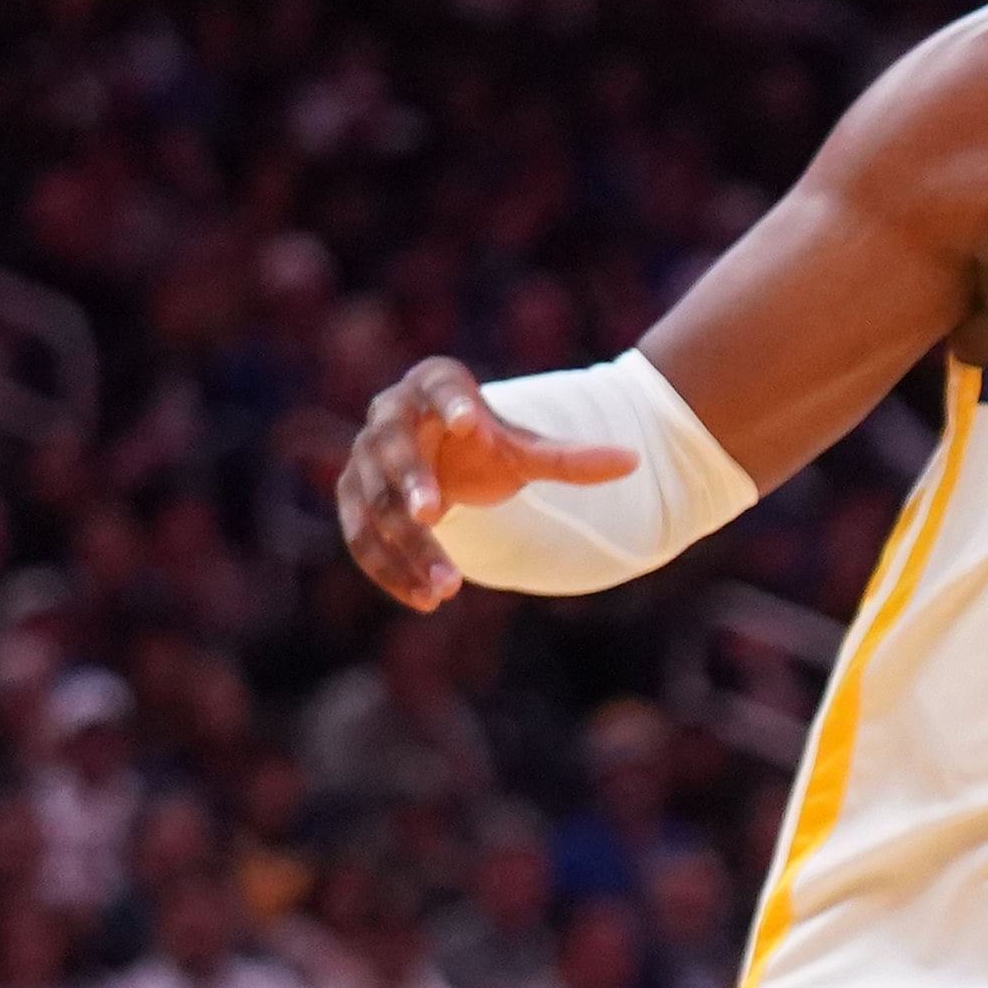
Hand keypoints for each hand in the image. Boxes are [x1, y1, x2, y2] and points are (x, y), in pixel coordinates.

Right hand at [334, 356, 636, 610]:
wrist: (438, 458)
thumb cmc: (484, 446)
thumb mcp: (526, 452)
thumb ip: (569, 459)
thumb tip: (634, 461)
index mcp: (432, 387)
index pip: (437, 387)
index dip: (450, 403)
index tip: (469, 423)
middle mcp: (388, 415)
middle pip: (393, 450)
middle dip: (412, 483)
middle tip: (434, 514)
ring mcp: (363, 459)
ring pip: (375, 504)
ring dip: (407, 546)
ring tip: (447, 589)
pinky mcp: (353, 500)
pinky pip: (361, 539)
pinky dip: (390, 570)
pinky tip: (424, 601)